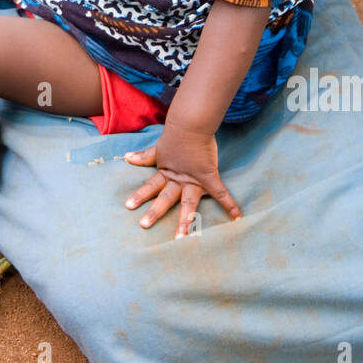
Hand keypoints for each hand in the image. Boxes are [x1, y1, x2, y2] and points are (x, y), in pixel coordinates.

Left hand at [125, 128, 240, 237]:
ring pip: (188, 202)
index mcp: (166, 173)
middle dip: (155, 212)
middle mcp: (178, 179)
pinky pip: (220, 193)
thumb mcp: (158, 149)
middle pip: (165, 198)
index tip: (129, 206)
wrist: (191, 125)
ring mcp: (193, 180)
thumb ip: (144, 156)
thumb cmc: (175, 136)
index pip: (150, 186)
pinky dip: (229, 204)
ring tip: (182, 237)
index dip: (140, 195)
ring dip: (185, 220)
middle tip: (144, 225)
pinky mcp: (209, 177)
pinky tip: (236, 217)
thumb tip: (127, 158)